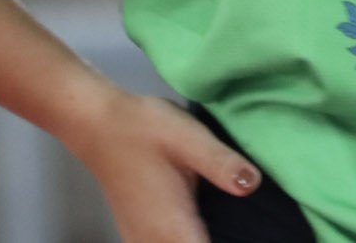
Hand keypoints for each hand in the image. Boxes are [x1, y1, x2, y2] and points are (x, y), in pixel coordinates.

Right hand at [62, 91, 260, 242]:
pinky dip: (185, 241)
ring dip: (199, 241)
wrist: (97, 124)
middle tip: (243, 229)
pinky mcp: (137, 234)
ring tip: (223, 227)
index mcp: (174, 228)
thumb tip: (253, 185)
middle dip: (218, 240)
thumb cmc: (143, 130)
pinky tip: (199, 228)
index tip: (257, 237)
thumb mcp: (189, 138)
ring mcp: (142, 241)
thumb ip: (221, 164)